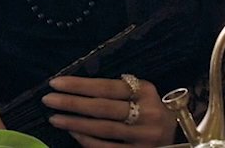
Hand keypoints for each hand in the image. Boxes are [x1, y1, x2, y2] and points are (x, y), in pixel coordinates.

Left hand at [43, 74, 174, 147]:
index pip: (107, 87)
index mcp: (146, 91)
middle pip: (103, 107)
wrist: (175, 136)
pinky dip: (87, 141)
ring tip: (55, 118)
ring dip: (75, 123)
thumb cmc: (148, 111)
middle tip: (49, 100)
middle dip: (72, 103)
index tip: (56, 83)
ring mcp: (145, 137)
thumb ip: (118, 91)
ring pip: (103, 129)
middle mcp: (148, 113)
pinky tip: (73, 133)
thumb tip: (77, 88)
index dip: (79, 85)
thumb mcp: (141, 95)